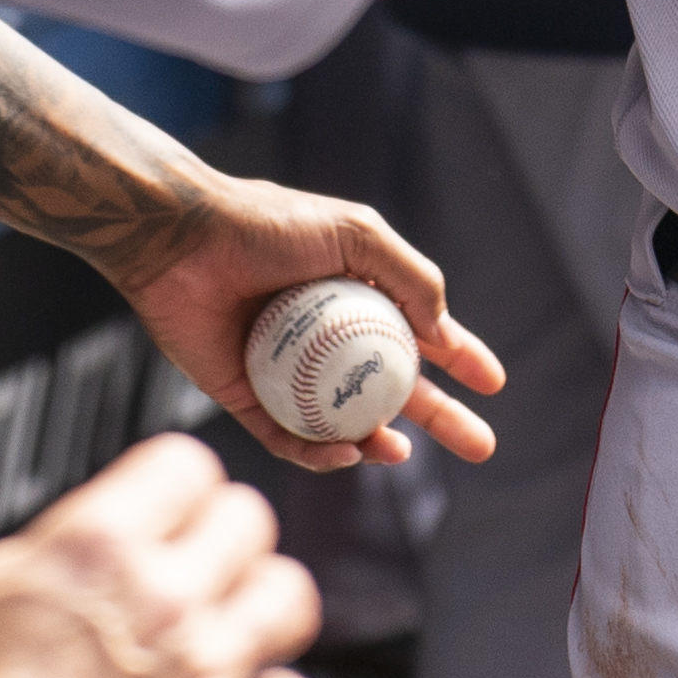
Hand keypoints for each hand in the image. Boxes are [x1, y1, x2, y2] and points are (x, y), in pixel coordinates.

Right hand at [0, 417, 318, 677]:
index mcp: (93, 547)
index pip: (189, 462)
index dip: (175, 483)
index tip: (159, 508)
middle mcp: (162, 600)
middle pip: (250, 519)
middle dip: (221, 536)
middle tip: (190, 566)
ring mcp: (202, 676)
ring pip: (288, 597)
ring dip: (260, 607)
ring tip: (224, 623)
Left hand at [99, 172, 505, 475]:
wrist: (182, 242)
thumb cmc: (268, 225)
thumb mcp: (356, 234)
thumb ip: (409, 276)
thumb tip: (444, 334)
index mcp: (357, 293)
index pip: (421, 332)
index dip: (461, 356)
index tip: (495, 383)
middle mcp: (326, 336)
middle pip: (395, 387)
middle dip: (443, 417)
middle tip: (482, 445)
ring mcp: (289, 371)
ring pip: (346, 421)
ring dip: (378, 441)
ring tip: (397, 450)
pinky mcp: (245, 397)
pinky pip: (290, 438)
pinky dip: (318, 452)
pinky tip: (345, 451)